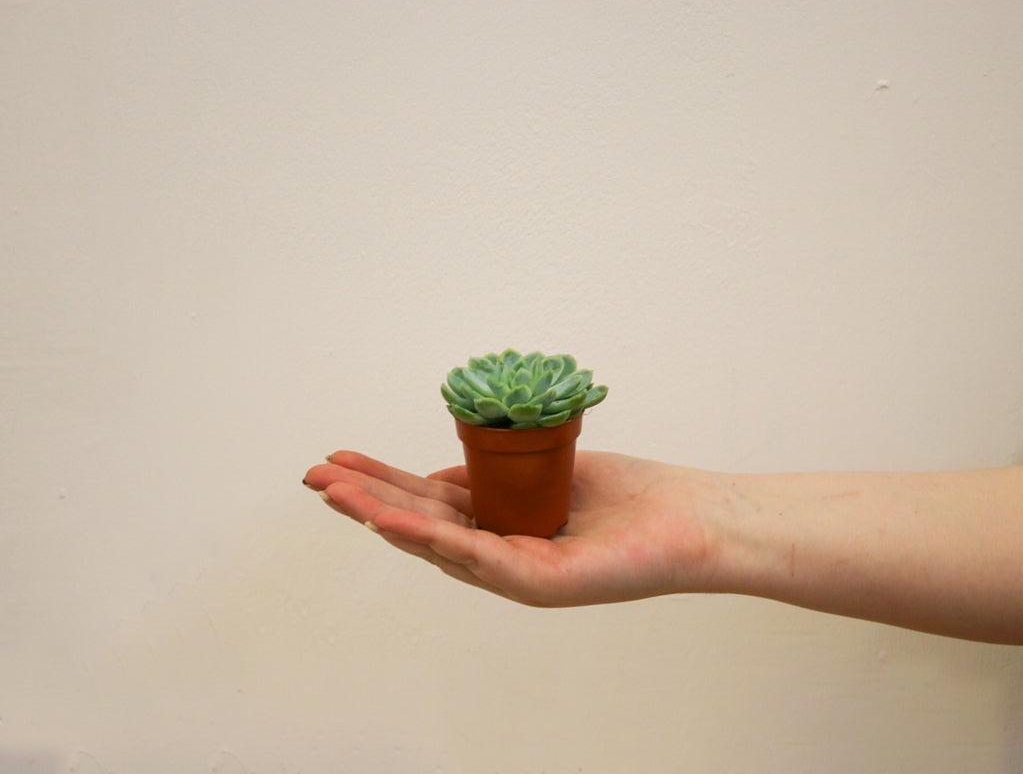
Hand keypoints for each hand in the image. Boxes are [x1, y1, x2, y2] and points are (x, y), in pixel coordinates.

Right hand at [303, 451, 726, 606]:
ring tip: (333, 493)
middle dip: (363, 498)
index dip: (381, 482)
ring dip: (380, 516)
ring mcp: (514, 573)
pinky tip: (392, 521)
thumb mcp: (543, 474)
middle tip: (311, 475)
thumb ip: (490, 479)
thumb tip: (436, 477)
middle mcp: (498, 554)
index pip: (427, 504)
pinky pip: (476, 556)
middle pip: (418, 523)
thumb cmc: (628, 498)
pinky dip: (431, 537)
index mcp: (498, 527)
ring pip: (435, 543)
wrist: (692, 521)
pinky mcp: (538, 583)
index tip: (339, 458)